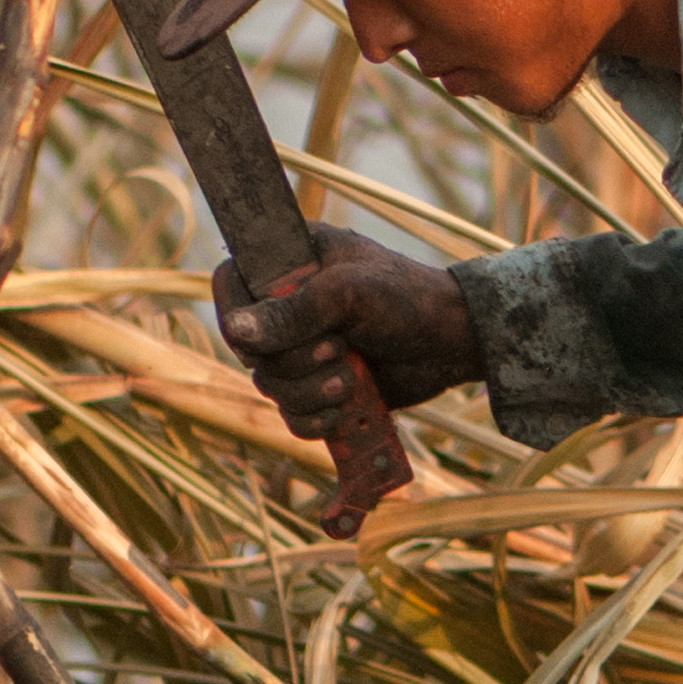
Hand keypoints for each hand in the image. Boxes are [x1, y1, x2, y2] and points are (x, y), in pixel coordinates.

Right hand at [214, 226, 479, 430]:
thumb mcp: (350, 293)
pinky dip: (315, 419)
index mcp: (290, 264)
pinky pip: (292, 416)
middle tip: (338, 347)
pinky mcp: (319, 388)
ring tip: (350, 379)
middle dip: (294, 360)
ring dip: (310, 391)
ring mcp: (302, 350)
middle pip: (249, 348)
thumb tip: (238, 331)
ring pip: (271, 386)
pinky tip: (345, 407)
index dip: (233, 315)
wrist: (452, 342)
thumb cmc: (406, 297)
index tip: (258, 339)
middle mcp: (288, 307)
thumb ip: (294, 311)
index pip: (230, 284)